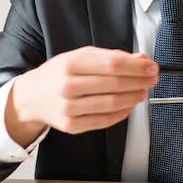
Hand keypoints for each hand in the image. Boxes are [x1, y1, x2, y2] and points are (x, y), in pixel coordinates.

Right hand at [6, 47, 157, 145]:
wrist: (31, 97)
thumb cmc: (57, 75)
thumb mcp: (79, 57)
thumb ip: (109, 57)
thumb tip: (140, 59)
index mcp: (70, 64)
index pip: (112, 63)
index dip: (136, 66)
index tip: (150, 67)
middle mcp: (68, 86)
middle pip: (115, 84)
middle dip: (139, 81)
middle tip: (152, 79)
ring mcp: (69, 108)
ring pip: (112, 104)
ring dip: (134, 98)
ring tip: (142, 92)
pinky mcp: (72, 125)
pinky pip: (105, 121)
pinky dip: (122, 113)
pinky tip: (129, 106)